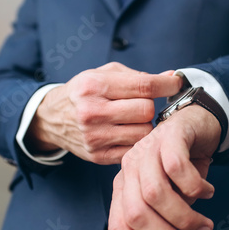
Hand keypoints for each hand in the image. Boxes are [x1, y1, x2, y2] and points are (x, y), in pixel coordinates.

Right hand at [25, 62, 181, 164]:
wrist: (52, 118)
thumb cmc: (85, 92)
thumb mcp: (104, 74)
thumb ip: (138, 76)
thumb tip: (171, 78)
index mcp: (93, 85)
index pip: (144, 85)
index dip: (167, 85)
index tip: (176, 84)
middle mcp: (92, 112)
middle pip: (146, 111)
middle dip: (149, 106)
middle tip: (141, 105)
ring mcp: (94, 137)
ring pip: (144, 133)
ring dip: (145, 126)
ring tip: (134, 120)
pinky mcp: (97, 156)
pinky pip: (134, 149)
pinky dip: (136, 141)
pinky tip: (128, 133)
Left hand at [108, 104, 221, 229]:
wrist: (198, 123)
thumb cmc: (184, 165)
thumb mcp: (171, 197)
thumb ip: (163, 221)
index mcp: (124, 186)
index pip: (118, 227)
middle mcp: (130, 168)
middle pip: (136, 214)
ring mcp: (147, 149)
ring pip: (156, 195)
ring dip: (185, 218)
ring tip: (205, 227)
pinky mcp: (169, 135)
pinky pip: (177, 169)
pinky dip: (195, 188)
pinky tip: (208, 192)